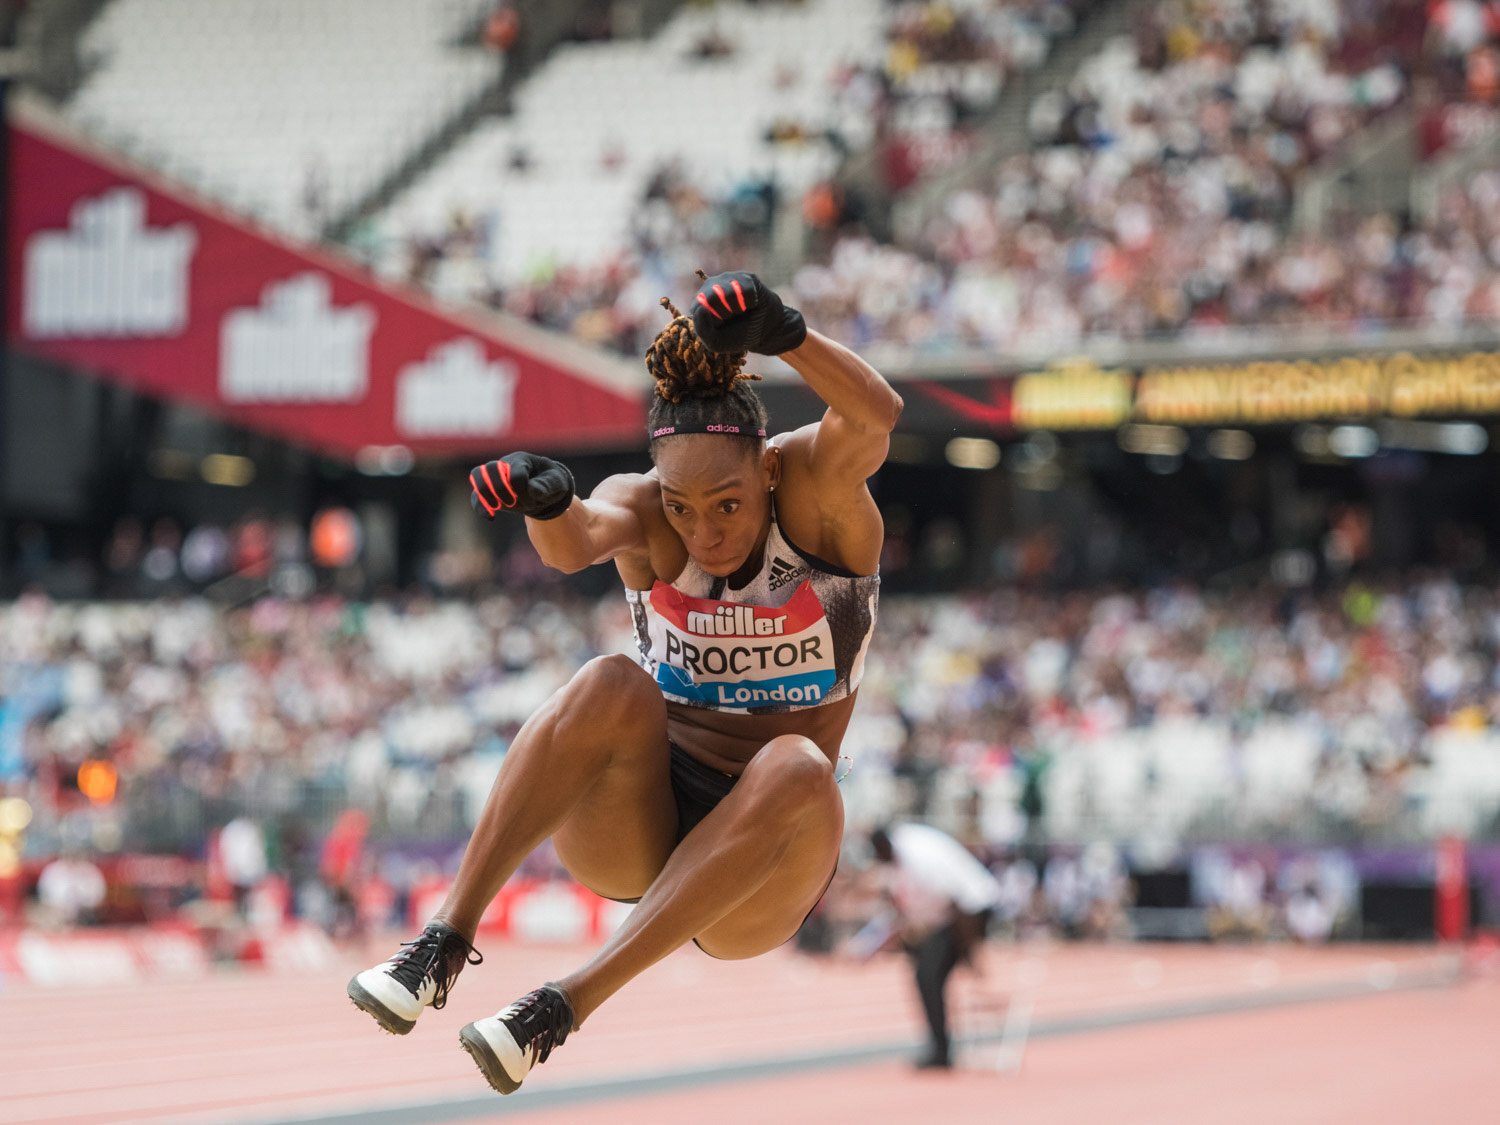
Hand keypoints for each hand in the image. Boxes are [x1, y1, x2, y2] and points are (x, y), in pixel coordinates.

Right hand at [469, 453, 574, 520]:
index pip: (516, 474)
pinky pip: (476, 495)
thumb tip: (533, 491)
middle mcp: (505, 464)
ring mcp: (495, 477)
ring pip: (477, 475)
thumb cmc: (550, 482)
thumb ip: (546, 486)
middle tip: (513, 503)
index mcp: (522, 460)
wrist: (544, 489)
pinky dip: (480, 507)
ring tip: (498, 507)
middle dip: (500, 489)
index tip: (533, 502)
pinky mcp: (490, 491)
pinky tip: (491, 518)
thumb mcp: (556, 483)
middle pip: (490, 468)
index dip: (523, 492)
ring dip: (486, 495)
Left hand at [689, 270, 806, 355]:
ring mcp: (726, 279)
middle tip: (732, 317)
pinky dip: (751, 302)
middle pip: (711, 297)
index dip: (715, 321)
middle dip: (726, 314)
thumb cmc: (738, 335)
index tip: (723, 325)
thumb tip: (701, 308)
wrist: (765, 331)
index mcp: (699, 304)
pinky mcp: (744, 277)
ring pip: (728, 292)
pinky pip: (746, 289)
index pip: (699, 309)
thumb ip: (702, 330)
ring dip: (738, 308)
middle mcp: (709, 288)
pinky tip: (750, 304)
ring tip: (741, 310)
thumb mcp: (717, 342)